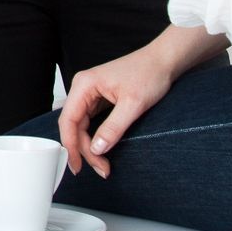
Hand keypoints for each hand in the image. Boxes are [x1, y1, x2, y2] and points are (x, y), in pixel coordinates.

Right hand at [56, 45, 176, 178]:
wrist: (163, 61)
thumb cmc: (149, 74)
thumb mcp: (133, 104)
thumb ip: (113, 128)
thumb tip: (96, 149)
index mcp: (84, 85)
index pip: (68, 120)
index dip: (71, 145)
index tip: (78, 165)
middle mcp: (83, 88)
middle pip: (73, 125)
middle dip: (84, 149)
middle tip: (100, 168)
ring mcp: (90, 93)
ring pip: (81, 125)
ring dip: (89, 146)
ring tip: (101, 163)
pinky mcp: (99, 98)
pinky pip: (90, 121)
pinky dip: (94, 137)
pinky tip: (100, 148)